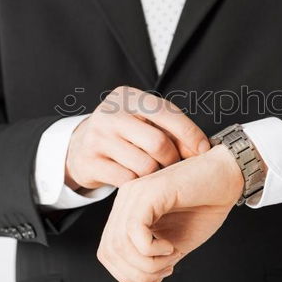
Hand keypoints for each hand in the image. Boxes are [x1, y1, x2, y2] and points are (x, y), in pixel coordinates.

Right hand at [65, 86, 209, 189]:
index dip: (190, 133)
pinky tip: (136, 179)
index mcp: (127, 96)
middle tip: (174, 165)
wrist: (78, 147)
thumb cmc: (123, 133)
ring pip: (145, 166)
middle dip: (172, 159)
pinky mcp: (90, 163)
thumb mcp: (142, 120)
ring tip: (153, 172)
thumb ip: (170, 128)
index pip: (166, 112)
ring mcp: (97, 138)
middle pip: (158, 143)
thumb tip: (201, 149)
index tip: (204, 149)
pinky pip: (128, 181)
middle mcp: (110, 114)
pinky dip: (138, 184)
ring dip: (155, 174)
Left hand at [97, 144, 244, 281]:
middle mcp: (125, 201)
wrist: (227, 176)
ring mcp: (134, 194)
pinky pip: (135, 231)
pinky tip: (170, 246)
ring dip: (147, 263)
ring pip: (120, 244)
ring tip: (171, 257)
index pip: (107, 254)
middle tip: (166, 269)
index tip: (159, 273)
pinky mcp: (149, 192)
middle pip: (109, 252)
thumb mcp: (175, 247)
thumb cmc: (204, 205)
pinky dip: (152, 249)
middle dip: (136, 273)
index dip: (127, 274)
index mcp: (127, 212)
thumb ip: (151, 269)